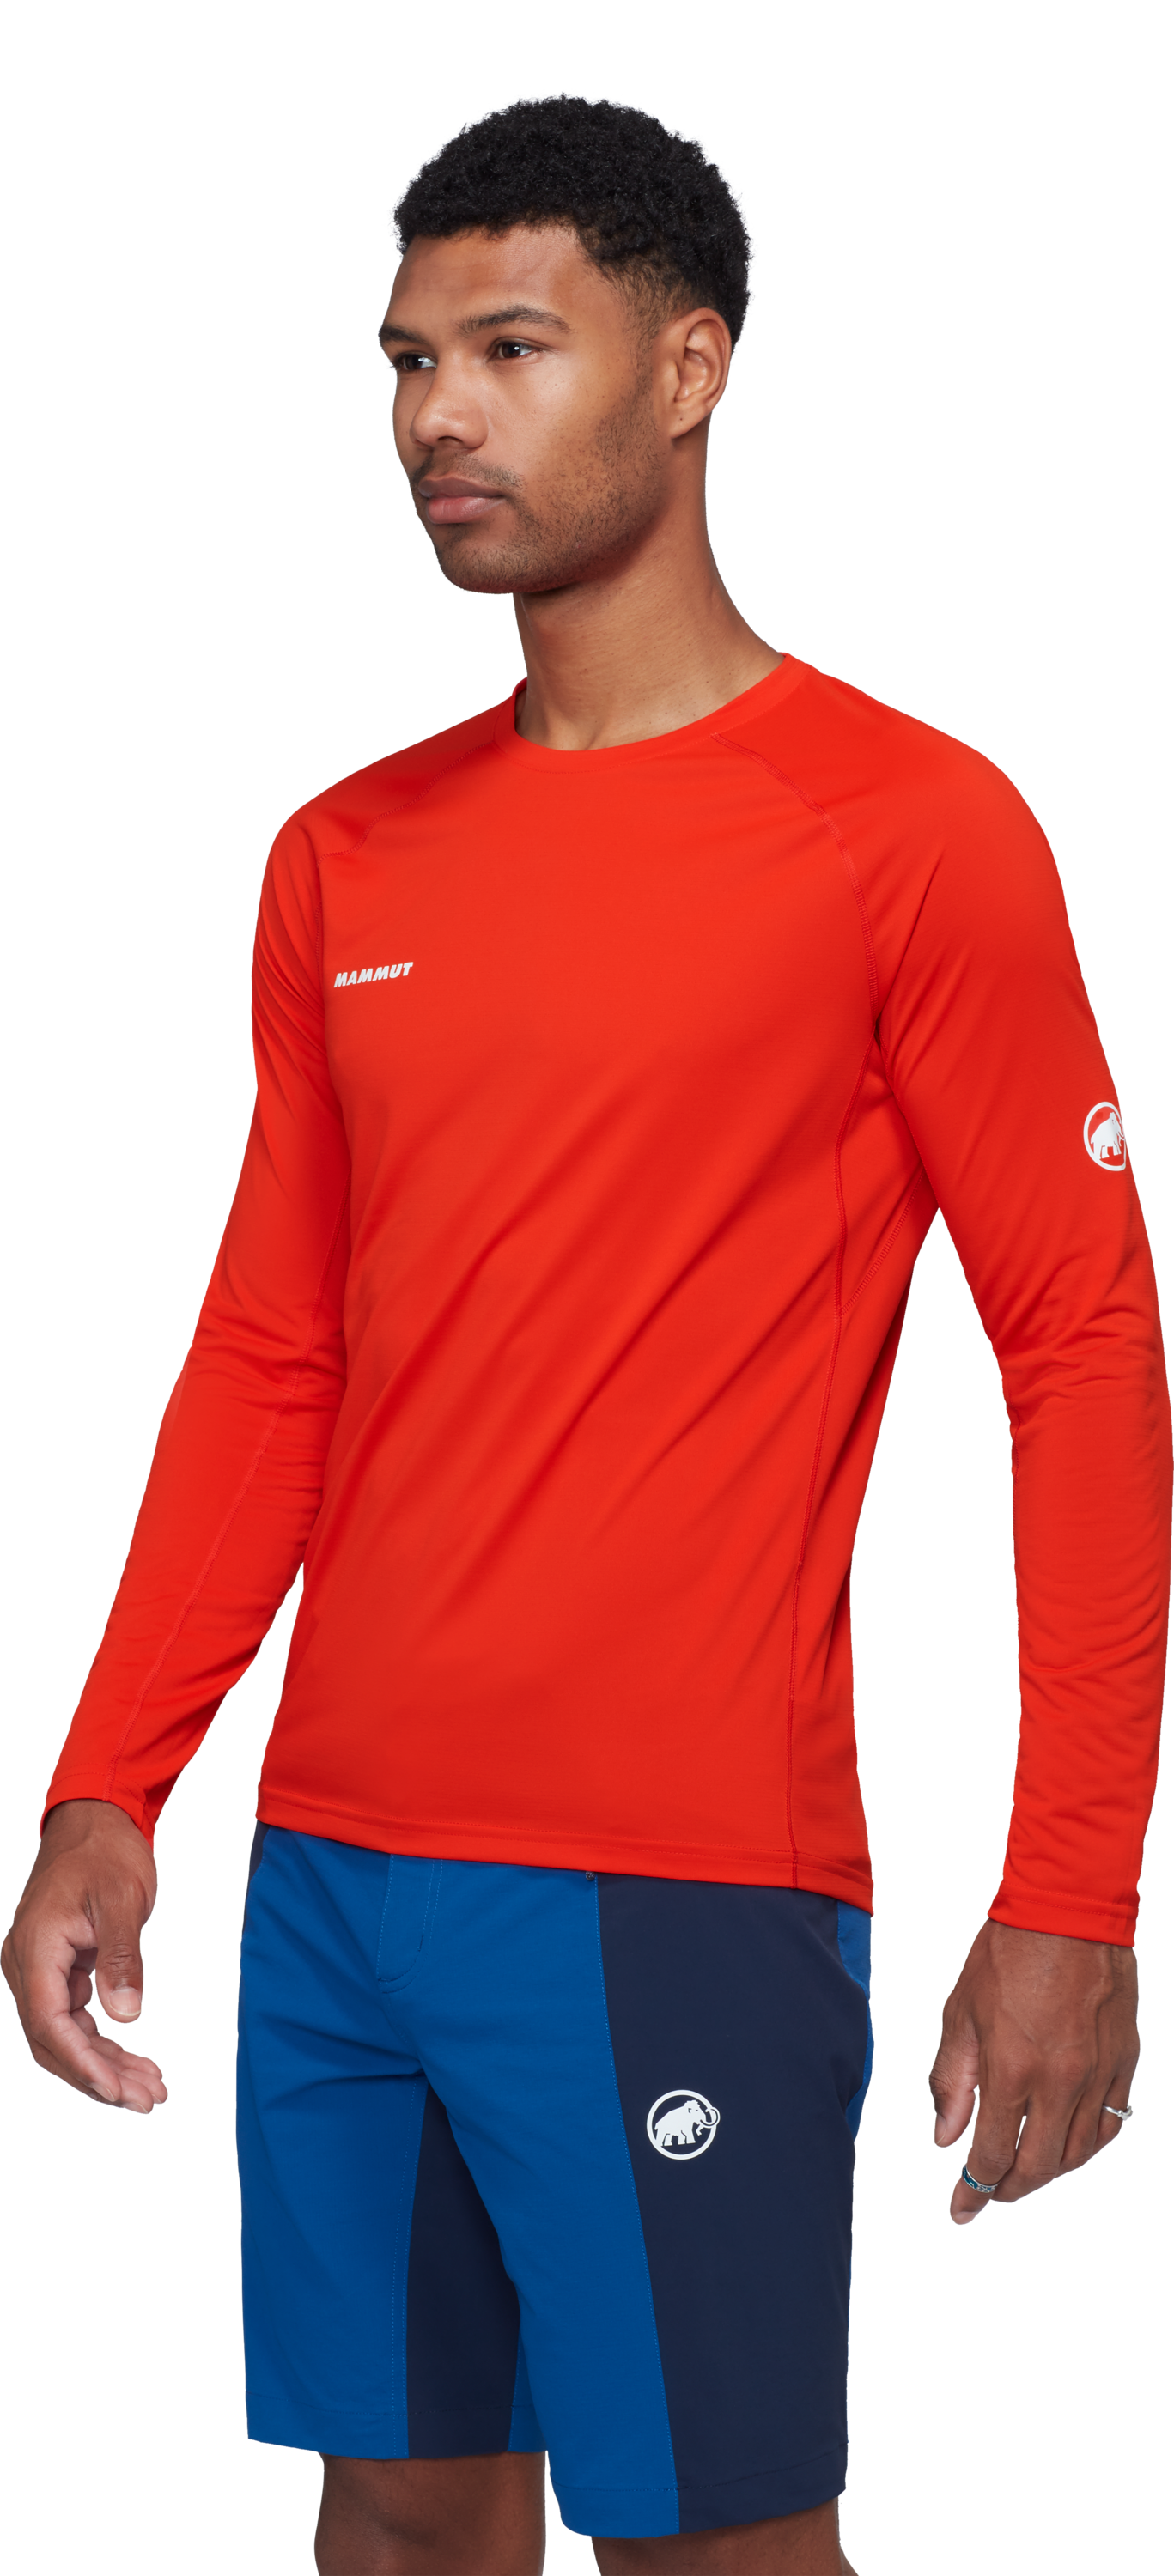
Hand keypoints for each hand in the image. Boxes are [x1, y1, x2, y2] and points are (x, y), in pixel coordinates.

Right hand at [1, 1798, 168, 2114]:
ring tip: (152, 2091)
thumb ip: (123, 1958)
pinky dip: (105, 2045)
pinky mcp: (58, 1972)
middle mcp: (26, 1966)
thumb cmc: (106, 1852)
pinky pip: (75, 2021)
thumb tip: (126, 2018)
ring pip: (65, 2038)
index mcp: (35, 1949)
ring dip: (106, 2068)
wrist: (95, 1819)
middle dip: (99, 2078)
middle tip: (147, 2102)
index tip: (118, 2092)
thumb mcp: (123, 1899)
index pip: (49, 2025)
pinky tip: (138, 2063)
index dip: (82, 2065)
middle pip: (54, 2043)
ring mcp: (40, 1971)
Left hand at [927, 1919, 1138, 2225]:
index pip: (992, 2156)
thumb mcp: (961, 2013)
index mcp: (1011, 2070)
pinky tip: (1069, 2143)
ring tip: (1026, 2168)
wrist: (1067, 1908)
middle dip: (1010, 2189)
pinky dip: (1087, 2145)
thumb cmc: (1005, 1953)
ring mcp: (1098, 2074)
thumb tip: (946, 2138)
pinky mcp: (1125, 2062)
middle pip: (1039, 2167)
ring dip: (1049, 2170)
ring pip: (1078, 2153)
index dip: (974, 2192)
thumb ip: (952, 2081)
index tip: (961, 2211)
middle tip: (991, 2192)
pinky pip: (1110, 2124)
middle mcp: (1059, 2082)